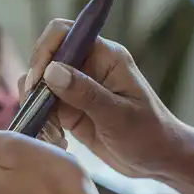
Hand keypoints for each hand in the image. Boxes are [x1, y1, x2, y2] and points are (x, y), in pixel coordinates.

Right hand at [22, 19, 179, 179]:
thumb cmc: (149, 134)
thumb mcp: (118, 116)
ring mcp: (77, 88)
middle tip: (38, 110)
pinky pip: (44, 107)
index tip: (38, 80)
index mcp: (105, 57)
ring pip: (41, 84)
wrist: (158, 160)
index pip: (64, 33)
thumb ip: (85, 93)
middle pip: (46, 57)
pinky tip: (56, 139)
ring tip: (50, 130)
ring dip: (36, 105)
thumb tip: (51, 71)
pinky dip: (42, 121)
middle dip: (36, 82)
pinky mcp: (71, 109)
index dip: (45, 51)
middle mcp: (88, 67)